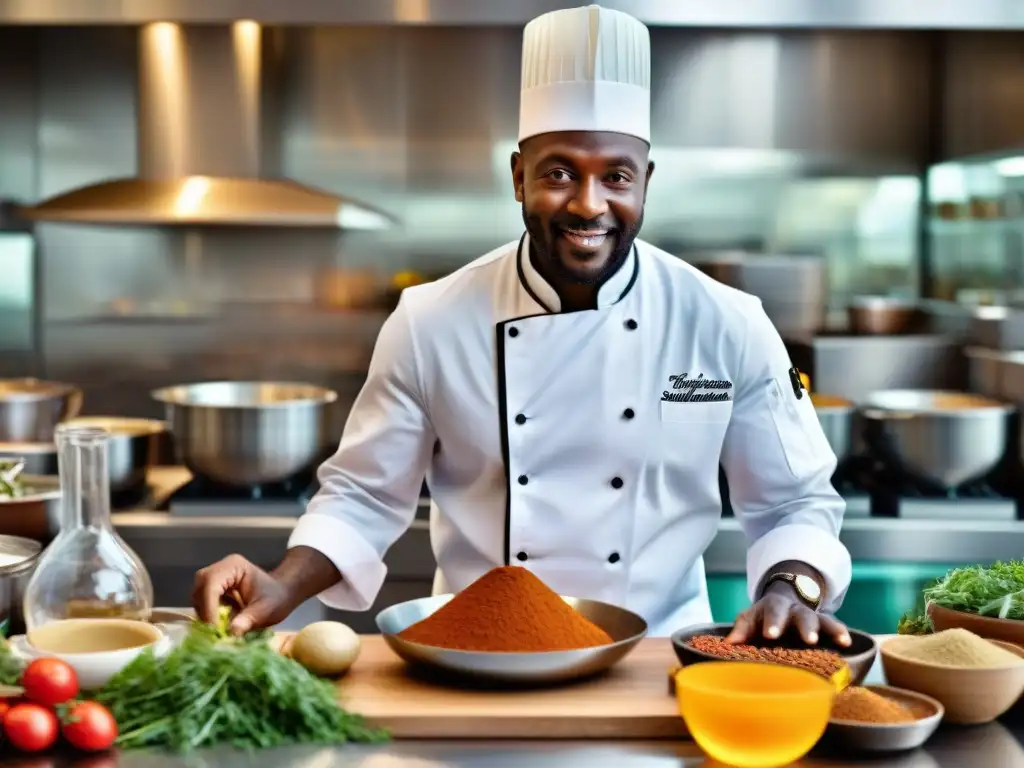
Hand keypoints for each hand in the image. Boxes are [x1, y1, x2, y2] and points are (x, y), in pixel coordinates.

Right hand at [192, 554, 295, 635]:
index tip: (214, 629)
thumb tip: (233, 632)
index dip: (209, 607)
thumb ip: (249, 620)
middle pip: (200, 588)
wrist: (280, 594)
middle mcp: (220, 568)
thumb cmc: (276, 598)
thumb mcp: (266, 610)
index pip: (212, 584)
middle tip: (214, 632)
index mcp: (234, 566)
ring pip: (198, 596)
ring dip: (205, 615)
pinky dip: (208, 615)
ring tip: (218, 630)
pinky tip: (219, 625)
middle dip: (205, 611)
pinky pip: (202, 602)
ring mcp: (215, 578)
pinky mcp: (212, 589)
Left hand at [725, 581, 851, 646]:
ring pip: (823, 620)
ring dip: (831, 630)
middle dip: (806, 627)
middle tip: (809, 640)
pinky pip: (835, 627)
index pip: (773, 612)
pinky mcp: (824, 625)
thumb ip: (741, 629)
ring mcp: (812, 616)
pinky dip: (842, 633)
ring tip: (841, 641)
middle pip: (802, 615)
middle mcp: (796, 610)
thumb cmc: (762, 617)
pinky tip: (848, 643)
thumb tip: (728, 644)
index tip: (770, 635)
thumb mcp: (750, 618)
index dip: (773, 623)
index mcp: (775, 606)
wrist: (783, 601)